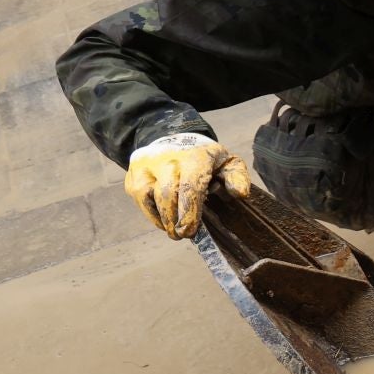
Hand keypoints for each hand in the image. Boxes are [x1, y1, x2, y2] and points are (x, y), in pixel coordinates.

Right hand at [124, 133, 249, 238]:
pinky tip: (163, 220)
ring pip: (147, 196)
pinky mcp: (133, 173)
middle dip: (174, 219)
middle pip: (167, 194)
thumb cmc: (205, 158)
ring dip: (162, 219)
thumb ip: (237, 177)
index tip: (190, 231)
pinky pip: (139, 198)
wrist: (172, 138)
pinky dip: (151, 213)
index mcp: (194, 157)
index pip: (189, 186)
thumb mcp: (227, 162)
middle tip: (183, 235)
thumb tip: (240, 194)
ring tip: (173, 231)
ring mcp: (145, 165)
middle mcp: (166, 158)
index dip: (189, 211)